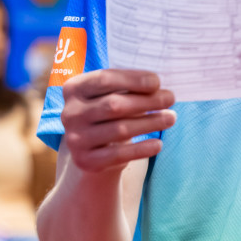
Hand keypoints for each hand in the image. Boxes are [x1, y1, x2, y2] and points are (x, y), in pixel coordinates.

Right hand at [60, 69, 175, 174]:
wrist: (93, 148)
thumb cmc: (109, 112)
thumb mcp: (113, 94)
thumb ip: (130, 88)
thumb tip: (159, 91)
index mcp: (73, 89)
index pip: (104, 79)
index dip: (132, 80)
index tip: (157, 82)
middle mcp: (70, 113)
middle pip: (114, 105)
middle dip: (147, 101)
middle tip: (170, 98)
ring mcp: (75, 139)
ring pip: (120, 130)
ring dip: (150, 123)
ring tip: (171, 117)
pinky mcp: (85, 161)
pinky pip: (119, 155)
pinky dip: (141, 149)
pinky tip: (158, 144)